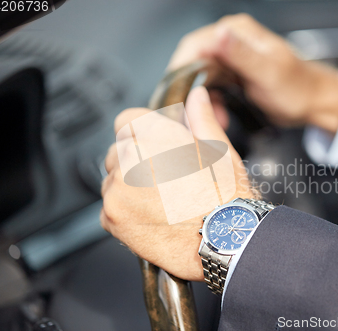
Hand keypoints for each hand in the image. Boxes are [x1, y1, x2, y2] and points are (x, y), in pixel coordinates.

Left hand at [101, 87, 253, 280]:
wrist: (225, 241)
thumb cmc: (227, 198)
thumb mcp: (221, 151)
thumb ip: (201, 119)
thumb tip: (196, 96)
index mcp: (158, 135)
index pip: (127, 119)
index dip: (142, 132)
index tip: (153, 147)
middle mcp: (132, 156)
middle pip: (118, 149)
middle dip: (135, 160)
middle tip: (163, 179)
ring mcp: (118, 188)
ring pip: (112, 178)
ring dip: (127, 186)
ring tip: (160, 201)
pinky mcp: (112, 216)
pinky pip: (109, 206)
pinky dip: (124, 212)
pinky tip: (152, 217)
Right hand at [168, 13, 337, 132]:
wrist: (313, 101)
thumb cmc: (298, 87)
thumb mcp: (269, 72)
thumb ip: (242, 54)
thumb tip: (220, 34)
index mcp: (237, 33)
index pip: (194, 45)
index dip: (180, 70)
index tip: (174, 95)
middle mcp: (230, 41)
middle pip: (192, 62)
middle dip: (188, 91)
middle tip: (187, 115)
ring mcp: (229, 58)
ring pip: (198, 78)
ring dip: (199, 101)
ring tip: (207, 120)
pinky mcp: (231, 74)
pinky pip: (209, 88)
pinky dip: (209, 104)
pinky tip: (218, 117)